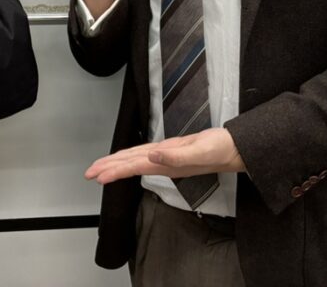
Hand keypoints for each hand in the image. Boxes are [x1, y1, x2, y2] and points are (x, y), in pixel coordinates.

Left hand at [84, 128, 245, 184]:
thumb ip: (176, 156)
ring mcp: (168, 157)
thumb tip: (151, 157)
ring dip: (118, 163)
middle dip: (109, 169)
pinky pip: (147, 154)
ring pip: (136, 160)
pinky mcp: (174, 150)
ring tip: (102, 168)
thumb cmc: (221, 150)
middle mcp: (163, 161)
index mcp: (166, 162)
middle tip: (89, 174)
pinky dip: (134, 156)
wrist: (237, 150)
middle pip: (130, 164)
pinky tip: (131, 158)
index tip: (96, 176)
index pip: (133, 166)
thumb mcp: (199, 151)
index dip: (114, 170)